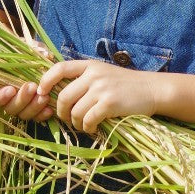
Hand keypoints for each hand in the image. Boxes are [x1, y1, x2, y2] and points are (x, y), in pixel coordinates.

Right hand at [0, 39, 55, 121]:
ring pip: (22, 114)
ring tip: (44, 97)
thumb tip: (43, 52)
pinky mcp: (34, 110)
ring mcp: (21, 106)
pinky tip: (49, 109)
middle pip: (8, 108)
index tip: (10, 89)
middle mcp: (7, 99)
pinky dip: (42, 115)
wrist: (43, 61)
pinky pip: (36, 118)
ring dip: (33, 107)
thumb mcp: (27, 46)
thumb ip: (32, 48)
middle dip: (21, 99)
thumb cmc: (28, 52)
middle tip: (32, 87)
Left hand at [37, 59, 158, 134]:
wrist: (152, 89)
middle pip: (63, 96)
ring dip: (76, 123)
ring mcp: (102, 89)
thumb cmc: (126, 85)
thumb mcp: (104, 73)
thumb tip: (59, 94)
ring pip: (74, 111)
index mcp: (90, 66)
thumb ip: (85, 79)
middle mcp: (94, 75)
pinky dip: (88, 128)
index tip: (42, 93)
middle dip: (62, 112)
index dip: (46, 81)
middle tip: (68, 118)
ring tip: (84, 125)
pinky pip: (88, 120)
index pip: (59, 68)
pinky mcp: (109, 104)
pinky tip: (94, 128)